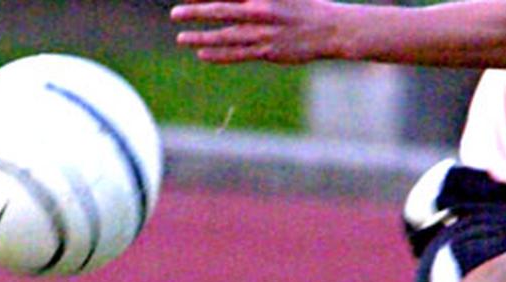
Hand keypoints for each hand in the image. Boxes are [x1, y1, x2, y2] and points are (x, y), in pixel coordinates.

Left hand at [171, 0, 342, 63]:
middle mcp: (261, 11)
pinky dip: (219, 53)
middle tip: (174, 13)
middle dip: (195, 12)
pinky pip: (238, 53)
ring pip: (226, 36)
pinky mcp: (269, 51)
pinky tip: (202, 53)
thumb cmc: (306, 7)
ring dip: (201, 36)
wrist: (330, 29)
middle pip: (221, 10)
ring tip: (181, 38)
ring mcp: (264, 33)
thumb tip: (238, 2)